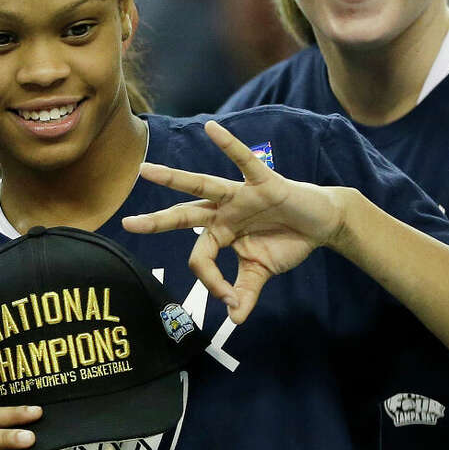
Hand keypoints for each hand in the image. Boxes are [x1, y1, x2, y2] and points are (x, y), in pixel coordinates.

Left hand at [121, 120, 348, 323]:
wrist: (322, 224)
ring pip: (201, 186)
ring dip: (173, 179)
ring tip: (146, 170)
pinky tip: (212, 129)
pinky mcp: (263, 183)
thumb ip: (245, 292)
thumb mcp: (262, 271)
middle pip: (183, 216)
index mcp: (219, 232)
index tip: (229, 300)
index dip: (211, 281)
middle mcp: (222, 211)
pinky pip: (244, 162)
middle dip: (156, 221)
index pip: (201, 257)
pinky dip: (229, 146)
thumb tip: (235, 320)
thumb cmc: (287, 241)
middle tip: (126, 224)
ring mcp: (240, 196)